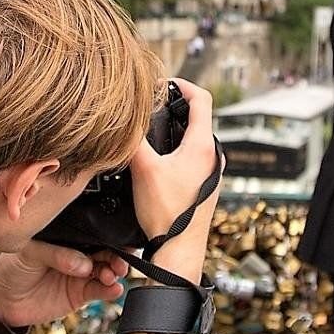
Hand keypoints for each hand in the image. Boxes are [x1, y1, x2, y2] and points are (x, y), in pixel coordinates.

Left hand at [0, 244, 130, 327]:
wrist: (2, 299)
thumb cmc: (13, 267)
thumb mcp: (31, 252)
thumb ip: (57, 255)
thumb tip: (84, 265)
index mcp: (68, 237)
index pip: (92, 233)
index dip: (108, 234)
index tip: (120, 238)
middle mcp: (79, 253)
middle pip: (106, 251)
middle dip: (117, 255)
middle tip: (118, 261)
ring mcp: (82, 274)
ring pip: (107, 271)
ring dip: (114, 272)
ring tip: (111, 275)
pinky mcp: (80, 294)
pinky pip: (100, 291)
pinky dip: (110, 290)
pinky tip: (114, 289)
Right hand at [129, 80, 222, 281]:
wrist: (179, 251)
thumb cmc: (166, 214)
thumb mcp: (143, 169)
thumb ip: (132, 139)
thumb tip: (120, 118)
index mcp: (203, 146)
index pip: (201, 98)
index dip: (182, 84)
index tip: (164, 82)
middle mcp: (213, 156)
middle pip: (198, 117)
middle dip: (175, 106)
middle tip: (152, 103)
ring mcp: (211, 172)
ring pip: (194, 138)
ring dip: (175, 129)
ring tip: (152, 128)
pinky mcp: (205, 185)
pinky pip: (193, 156)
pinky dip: (177, 148)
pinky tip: (158, 158)